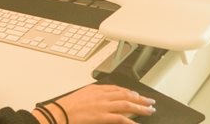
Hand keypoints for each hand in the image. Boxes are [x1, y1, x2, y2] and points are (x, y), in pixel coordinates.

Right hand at [32, 84, 155, 123]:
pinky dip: (131, 121)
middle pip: (125, 95)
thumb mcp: (81, 96)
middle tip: (150, 101)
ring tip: (149, 110)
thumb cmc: (67, 106)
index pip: (117, 88)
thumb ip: (93, 96)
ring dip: (140, 107)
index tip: (137, 94)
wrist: (59, 113)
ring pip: (127, 104)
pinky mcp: (102, 116)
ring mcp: (103, 105)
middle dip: (139, 98)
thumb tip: (99, 99)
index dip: (129, 92)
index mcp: (96, 89)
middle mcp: (102, 95)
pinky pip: (121, 118)